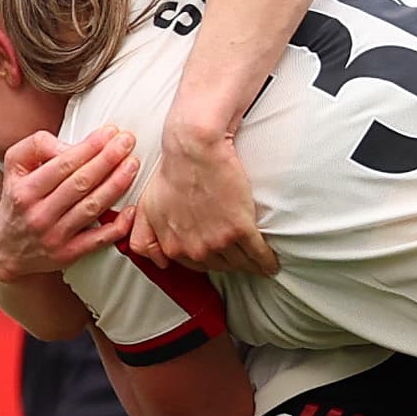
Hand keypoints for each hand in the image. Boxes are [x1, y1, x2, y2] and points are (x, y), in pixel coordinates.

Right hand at [0, 126, 137, 280]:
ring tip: (132, 165)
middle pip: (80, 183)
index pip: (63, 164)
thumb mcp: (14, 167)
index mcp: (25, 191)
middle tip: (127, 142)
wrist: (6, 249)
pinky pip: (97, 240)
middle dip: (108, 159)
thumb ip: (36, 146)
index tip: (109, 132)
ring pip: (91, 207)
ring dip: (116, 185)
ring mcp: (54, 236)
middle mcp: (39, 214)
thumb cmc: (16, 200)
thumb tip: (69, 145)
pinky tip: (133, 209)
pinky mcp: (67, 254)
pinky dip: (117, 225)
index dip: (90, 147)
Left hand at [131, 124, 276, 275]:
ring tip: (258, 261)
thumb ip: (145, 238)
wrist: (193, 149)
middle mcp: (194, 249)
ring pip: (240, 262)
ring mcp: (218, 241)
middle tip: (240, 255)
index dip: (209, 259)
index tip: (219, 256)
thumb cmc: (171, 172)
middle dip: (230, 261)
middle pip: (220, 265)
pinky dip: (266, 262)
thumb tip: (160, 262)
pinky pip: (257, 254)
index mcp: (173, 246)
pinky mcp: (240, 229)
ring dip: (250, 263)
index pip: (196, 266)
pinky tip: (270, 265)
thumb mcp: (147, 208)